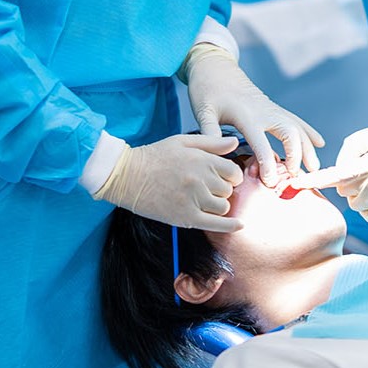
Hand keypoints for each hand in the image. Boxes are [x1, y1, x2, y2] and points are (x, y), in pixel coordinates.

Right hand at [93, 133, 244, 231]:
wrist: (127, 175)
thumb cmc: (154, 156)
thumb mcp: (183, 142)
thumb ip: (211, 142)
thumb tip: (234, 142)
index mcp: (202, 160)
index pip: (233, 171)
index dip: (231, 175)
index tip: (223, 177)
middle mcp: (200, 180)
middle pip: (228, 190)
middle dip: (222, 189)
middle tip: (209, 188)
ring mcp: (194, 200)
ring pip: (223, 207)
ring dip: (218, 205)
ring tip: (205, 200)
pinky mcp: (186, 218)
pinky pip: (215, 224)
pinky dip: (230, 226)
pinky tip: (240, 225)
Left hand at [183, 44, 323, 185]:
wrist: (215, 66)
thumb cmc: (206, 90)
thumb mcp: (203, 112)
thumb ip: (210, 133)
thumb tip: (218, 156)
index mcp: (246, 115)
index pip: (261, 142)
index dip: (268, 163)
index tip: (270, 181)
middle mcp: (264, 111)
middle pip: (289, 132)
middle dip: (297, 155)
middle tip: (295, 176)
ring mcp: (271, 108)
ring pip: (297, 127)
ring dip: (308, 147)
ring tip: (314, 168)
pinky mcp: (273, 107)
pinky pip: (296, 120)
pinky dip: (308, 132)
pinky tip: (320, 143)